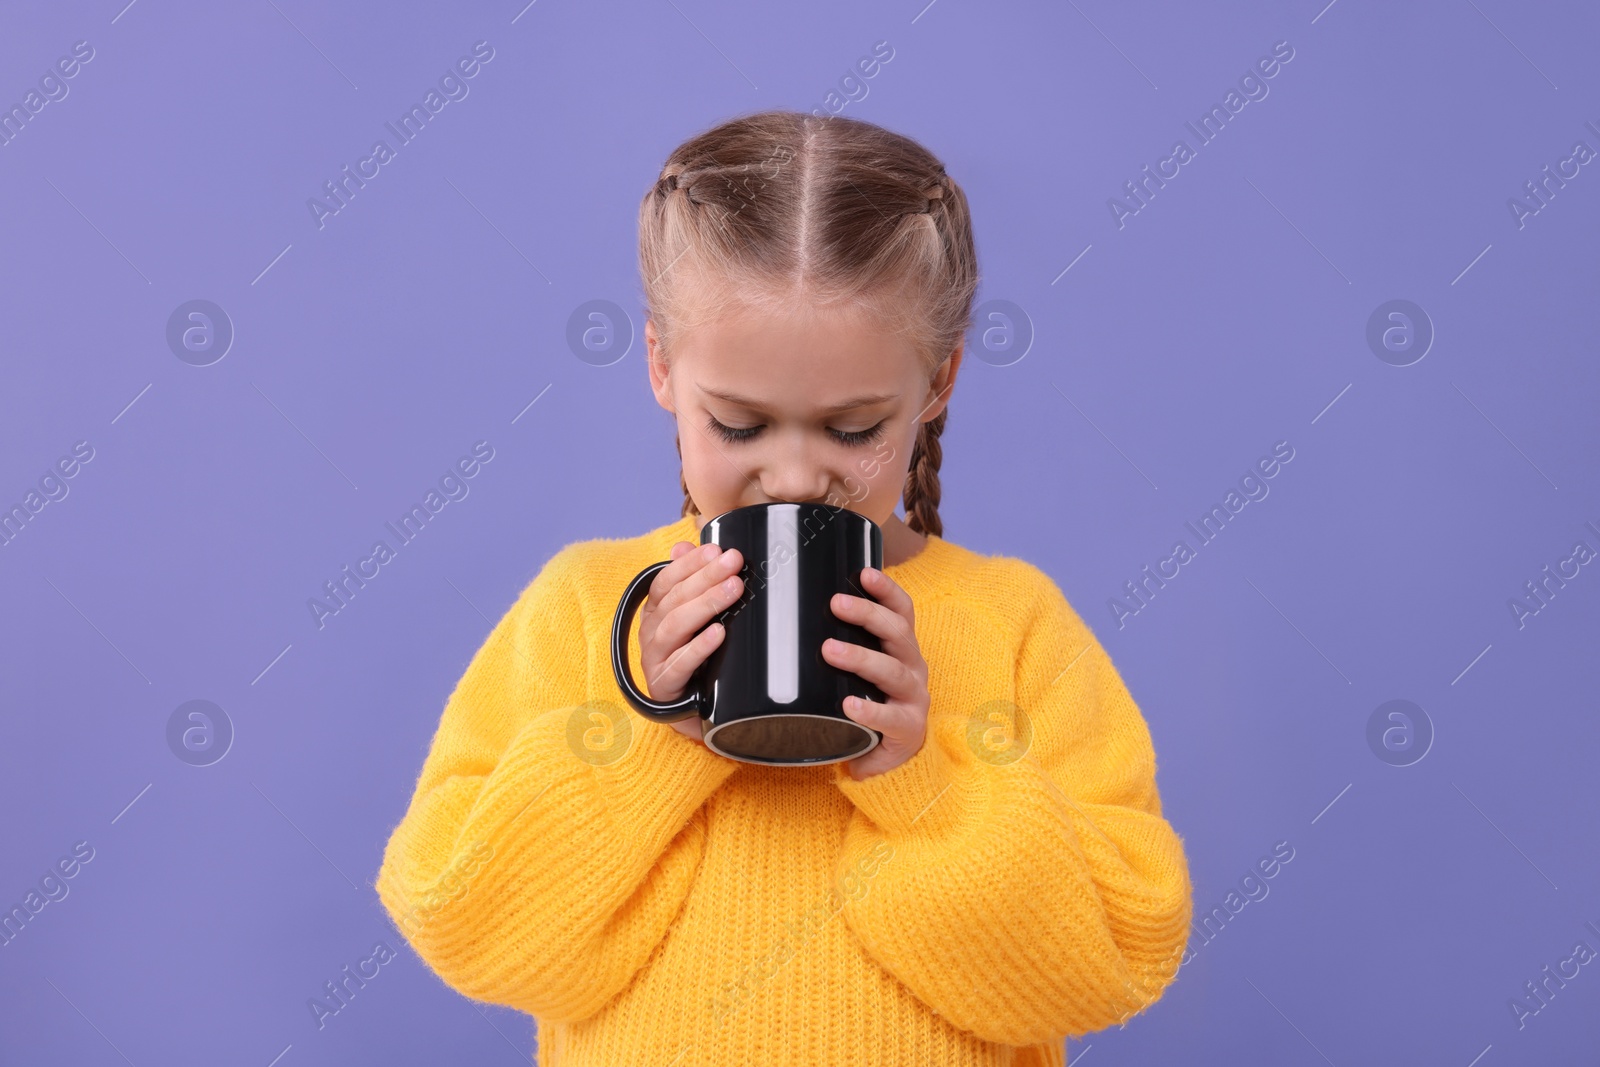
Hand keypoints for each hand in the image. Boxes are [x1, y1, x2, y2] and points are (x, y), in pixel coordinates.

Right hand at [637, 540, 744, 745]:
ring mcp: (654, 659)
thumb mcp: (692, 620)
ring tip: (734, 590)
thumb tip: (683, 546)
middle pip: (675, 599)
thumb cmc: (694, 658)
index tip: (718, 550)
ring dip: (706, 605)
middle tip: (734, 563)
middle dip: (706, 578)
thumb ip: (689, 583)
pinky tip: (719, 633)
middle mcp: (650, 632)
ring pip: (676, 627)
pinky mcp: (665, 685)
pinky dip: (700, 647)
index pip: (666, 580)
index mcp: (655, 612)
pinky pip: (680, 664)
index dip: (690, 564)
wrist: (690, 710)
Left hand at [822, 567, 928, 779]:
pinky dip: (870, 711)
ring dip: (861, 656)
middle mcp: (913, 667)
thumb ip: (841, 645)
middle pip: (897, 632)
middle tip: (835, 604)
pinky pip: (890, 718)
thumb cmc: (869, 701)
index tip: (864, 573)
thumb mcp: (861, 671)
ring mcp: (913, 698)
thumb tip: (788, 617)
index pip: (901, 611)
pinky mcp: (908, 728)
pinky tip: (849, 705)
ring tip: (829, 650)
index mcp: (903, 649)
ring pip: (892, 670)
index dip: (886, 590)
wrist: (889, 754)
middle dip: (867, 614)